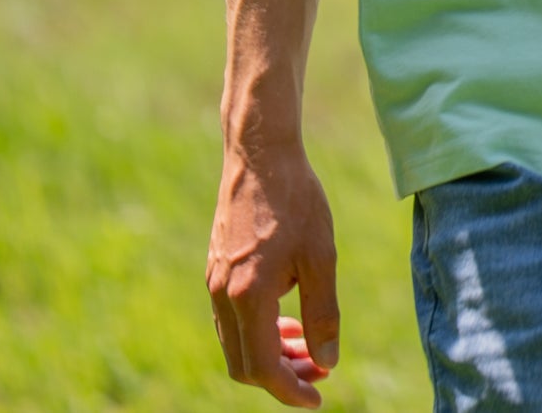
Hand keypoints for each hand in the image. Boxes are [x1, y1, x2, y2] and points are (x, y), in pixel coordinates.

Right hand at [207, 144, 340, 405]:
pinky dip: (258, 330)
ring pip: (237, 343)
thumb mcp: (321, 256)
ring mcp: (214, 283)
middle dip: (282, 377)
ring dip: (271, 354)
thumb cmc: (297, 200)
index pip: (263, 368)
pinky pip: (231, 319)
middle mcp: (222, 295)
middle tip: (319, 370)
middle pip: (244, 366)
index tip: (318, 397)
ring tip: (307, 346)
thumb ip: (323, 313)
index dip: (290, 390)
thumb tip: (327, 361)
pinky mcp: (215, 269)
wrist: (261, 153)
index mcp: (248, 296)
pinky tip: (287, 317)